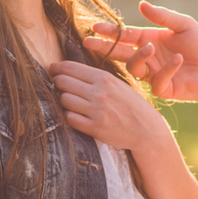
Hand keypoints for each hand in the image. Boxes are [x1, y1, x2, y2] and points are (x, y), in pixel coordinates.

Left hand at [48, 60, 166, 152]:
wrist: (146, 130)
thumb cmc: (130, 105)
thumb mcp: (117, 84)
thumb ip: (95, 78)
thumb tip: (66, 71)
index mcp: (105, 78)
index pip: (70, 68)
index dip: (56, 68)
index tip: (51, 69)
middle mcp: (100, 93)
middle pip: (63, 82)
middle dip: (56, 83)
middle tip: (56, 86)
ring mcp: (97, 111)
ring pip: (64, 99)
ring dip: (63, 100)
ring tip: (70, 102)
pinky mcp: (95, 128)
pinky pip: (70, 118)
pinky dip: (69, 116)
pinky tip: (75, 115)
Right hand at [84, 1, 197, 103]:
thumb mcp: (184, 24)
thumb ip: (162, 17)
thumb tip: (141, 4)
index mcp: (149, 40)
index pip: (125, 36)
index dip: (110, 32)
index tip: (94, 28)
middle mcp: (148, 57)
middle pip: (120, 53)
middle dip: (104, 48)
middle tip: (89, 43)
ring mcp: (153, 74)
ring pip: (134, 68)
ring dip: (139, 56)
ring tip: (150, 46)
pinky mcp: (163, 89)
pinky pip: (156, 81)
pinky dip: (166, 69)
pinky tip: (179, 59)